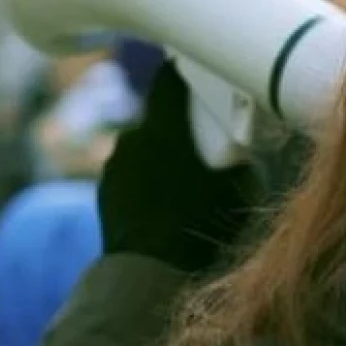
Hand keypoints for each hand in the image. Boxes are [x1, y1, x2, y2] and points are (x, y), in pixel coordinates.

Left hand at [98, 60, 257, 272]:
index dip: (185, 69)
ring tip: (184, 176)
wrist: (152, 277)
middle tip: (204, 138)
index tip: (199, 68)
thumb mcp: (240, 191)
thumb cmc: (202, 230)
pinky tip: (164, 198)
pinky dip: (146, 174)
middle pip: (159, 115)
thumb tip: (237, 146)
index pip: (170, 79)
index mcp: (164, 130)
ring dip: (161, 150)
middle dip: (180, 122)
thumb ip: (237, 158)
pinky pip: (130, 168)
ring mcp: (114, 164)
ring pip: (143, 143)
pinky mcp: (105, 188)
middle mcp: (133, 139)